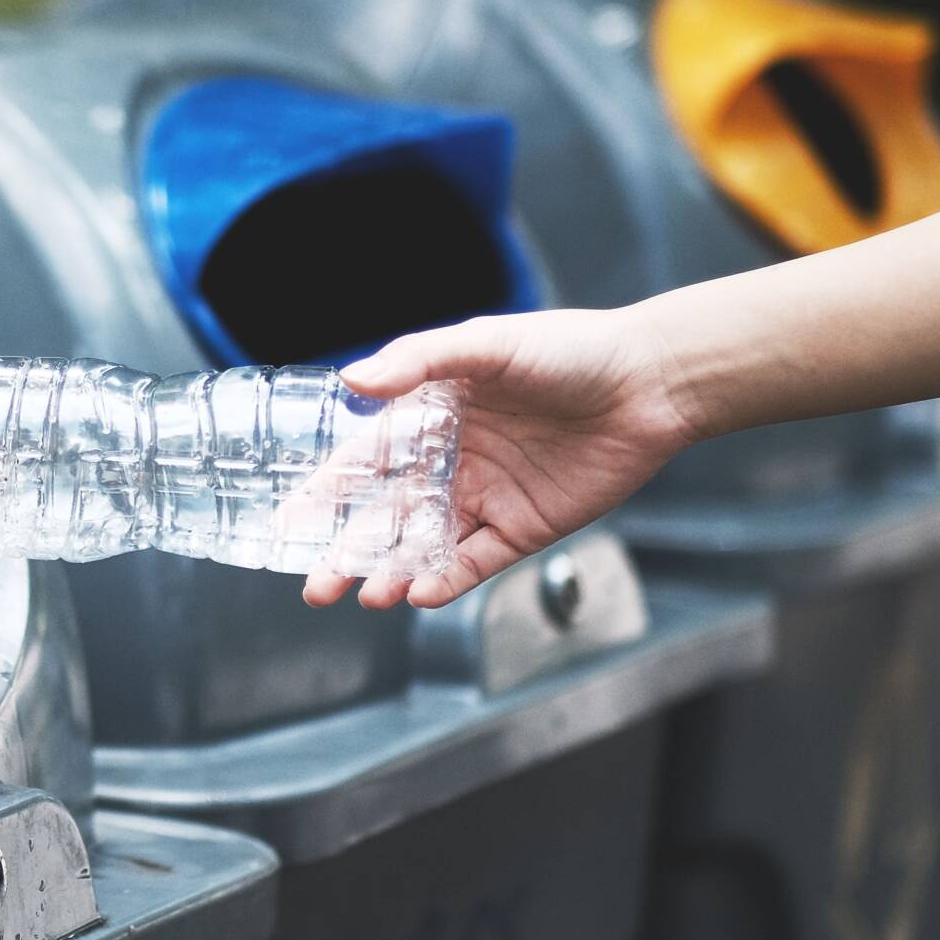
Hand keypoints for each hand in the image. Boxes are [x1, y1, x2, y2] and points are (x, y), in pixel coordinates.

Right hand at [303, 306, 706, 609]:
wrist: (650, 382)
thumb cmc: (569, 350)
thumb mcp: (485, 343)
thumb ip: (417, 361)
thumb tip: (352, 379)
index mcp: (431, 416)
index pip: (364, 464)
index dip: (325, 496)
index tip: (289, 527)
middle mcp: (452, 461)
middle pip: (386, 518)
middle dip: (349, 554)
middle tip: (316, 588)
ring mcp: (487, 498)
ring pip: (425, 546)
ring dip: (393, 572)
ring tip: (368, 596)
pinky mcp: (526, 527)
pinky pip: (477, 562)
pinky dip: (448, 579)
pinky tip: (421, 592)